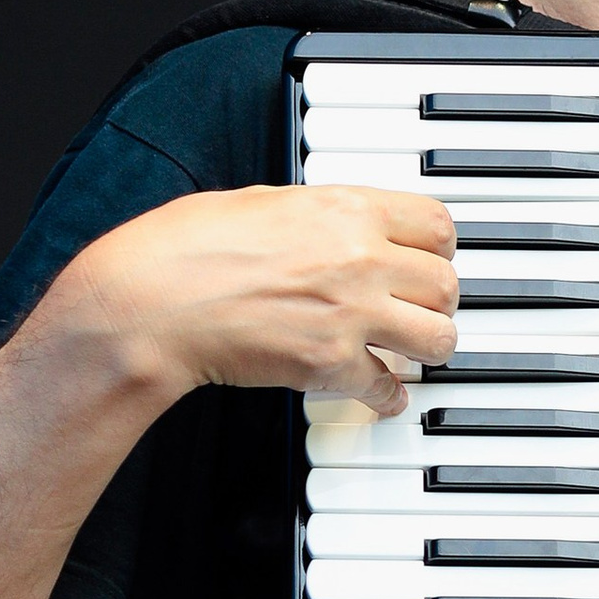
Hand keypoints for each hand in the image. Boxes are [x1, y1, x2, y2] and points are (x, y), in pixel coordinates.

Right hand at [69, 185, 458, 416]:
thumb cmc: (186, 247)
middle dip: (437, 301)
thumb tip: (340, 225)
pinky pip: (387, 388)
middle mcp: (360, 259)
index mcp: (347, 209)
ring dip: (428, 348)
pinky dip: (387, 397)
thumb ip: (318, 214)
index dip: (438, 248)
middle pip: (446, 284)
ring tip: (414, 350)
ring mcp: (350, 314)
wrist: (152, 301)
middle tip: (423, 308)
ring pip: (438, 339)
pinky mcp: (329, 364)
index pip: (437, 225)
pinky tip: (381, 394)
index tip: (431, 259)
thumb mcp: (263, 202)